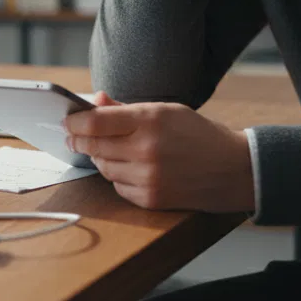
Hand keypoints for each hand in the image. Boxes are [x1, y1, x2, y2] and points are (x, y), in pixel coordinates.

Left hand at [65, 92, 255, 212]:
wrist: (233, 170)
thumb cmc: (198, 135)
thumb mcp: (166, 110)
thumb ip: (127, 108)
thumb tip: (95, 101)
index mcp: (151, 120)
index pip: (96, 121)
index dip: (76, 122)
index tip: (68, 121)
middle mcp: (147, 149)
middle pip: (94, 145)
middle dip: (79, 140)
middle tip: (73, 136)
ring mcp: (148, 177)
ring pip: (103, 167)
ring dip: (101, 158)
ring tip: (110, 150)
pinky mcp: (150, 198)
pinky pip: (117, 186)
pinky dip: (118, 177)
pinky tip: (131, 168)